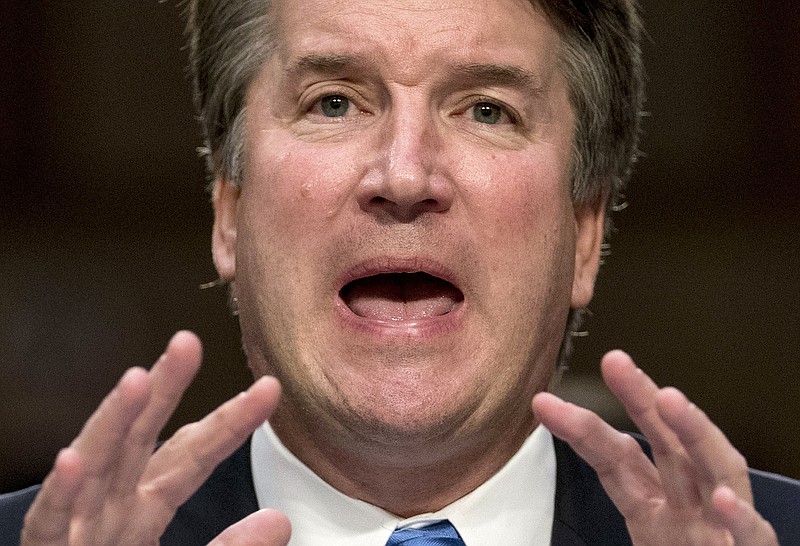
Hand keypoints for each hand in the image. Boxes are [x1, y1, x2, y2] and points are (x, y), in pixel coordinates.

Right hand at [20, 331, 290, 545]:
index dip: (230, 421)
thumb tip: (279, 520)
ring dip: (115, 421)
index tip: (268, 389)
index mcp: (148, 507)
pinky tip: (72, 459)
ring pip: (96, 465)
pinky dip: (61, 491)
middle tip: (189, 342)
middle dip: (165, 388)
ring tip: (136, 380)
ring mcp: (80, 524)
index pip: (194, 454)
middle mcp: (115, 505)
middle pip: (142, 437)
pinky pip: (52, 519)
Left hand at [532, 350, 778, 545]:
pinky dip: (742, 517)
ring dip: (692, 432)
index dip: (584, 429)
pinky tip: (725, 499)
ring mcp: (718, 528)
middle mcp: (686, 508)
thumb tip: (569, 484)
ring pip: (712, 472)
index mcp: (651, 508)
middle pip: (663, 445)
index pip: (616, 459)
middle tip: (614, 362)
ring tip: (669, 398)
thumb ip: (620, 503)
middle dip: (640, 400)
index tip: (547, 403)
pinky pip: (750, 535)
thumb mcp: (643, 540)